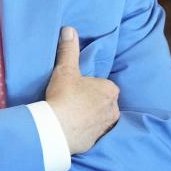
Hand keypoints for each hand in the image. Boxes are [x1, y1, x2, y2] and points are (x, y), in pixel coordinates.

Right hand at [45, 26, 119, 153]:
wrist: (57, 128)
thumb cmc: (64, 96)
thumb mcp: (65, 70)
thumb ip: (69, 50)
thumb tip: (70, 29)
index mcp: (110, 90)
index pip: (104, 85)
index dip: (89, 85)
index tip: (75, 87)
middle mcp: (113, 109)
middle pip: (102, 102)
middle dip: (91, 101)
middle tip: (71, 99)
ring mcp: (105, 127)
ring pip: (98, 117)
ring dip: (88, 116)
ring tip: (69, 113)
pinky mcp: (95, 141)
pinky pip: (91, 132)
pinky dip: (83, 130)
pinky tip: (69, 127)